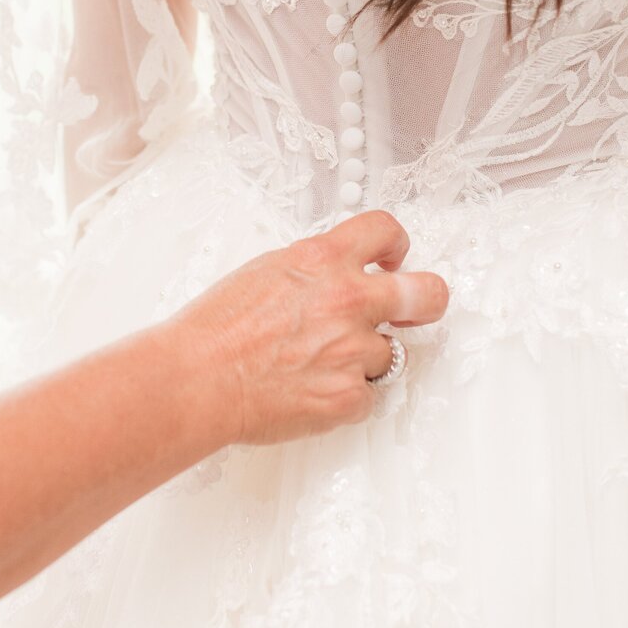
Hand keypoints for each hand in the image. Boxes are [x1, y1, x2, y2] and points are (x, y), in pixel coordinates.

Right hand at [158, 212, 449, 446]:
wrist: (198, 379)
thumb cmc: (216, 329)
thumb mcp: (267, 270)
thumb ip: (314, 269)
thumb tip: (336, 274)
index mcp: (323, 260)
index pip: (385, 230)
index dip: (397, 243)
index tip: (394, 257)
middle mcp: (348, 300)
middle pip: (428, 292)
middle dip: (427, 300)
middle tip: (413, 308)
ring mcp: (353, 350)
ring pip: (389, 353)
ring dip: (362, 359)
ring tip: (316, 365)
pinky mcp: (349, 396)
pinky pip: (366, 396)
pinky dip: (344, 397)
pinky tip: (309, 392)